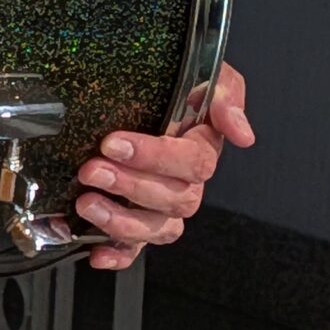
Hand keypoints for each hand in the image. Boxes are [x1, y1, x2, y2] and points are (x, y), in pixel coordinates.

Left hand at [73, 62, 253, 271]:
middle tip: (92, 169)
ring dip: (120, 220)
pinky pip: (135, 249)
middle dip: (129, 186)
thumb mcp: (207, 75)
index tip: (114, 144)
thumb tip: (242, 133)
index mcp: (201, 149)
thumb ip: (225, 96)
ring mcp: (161, 208)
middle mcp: (185, 184)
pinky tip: (97, 253)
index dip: (154, 157)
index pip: (191, 162)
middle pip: (172, 198)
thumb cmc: (180, 86)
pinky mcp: (138, 224)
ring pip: (155, 228)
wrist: (149, 90)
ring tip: (87, 203)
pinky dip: (118, 254)